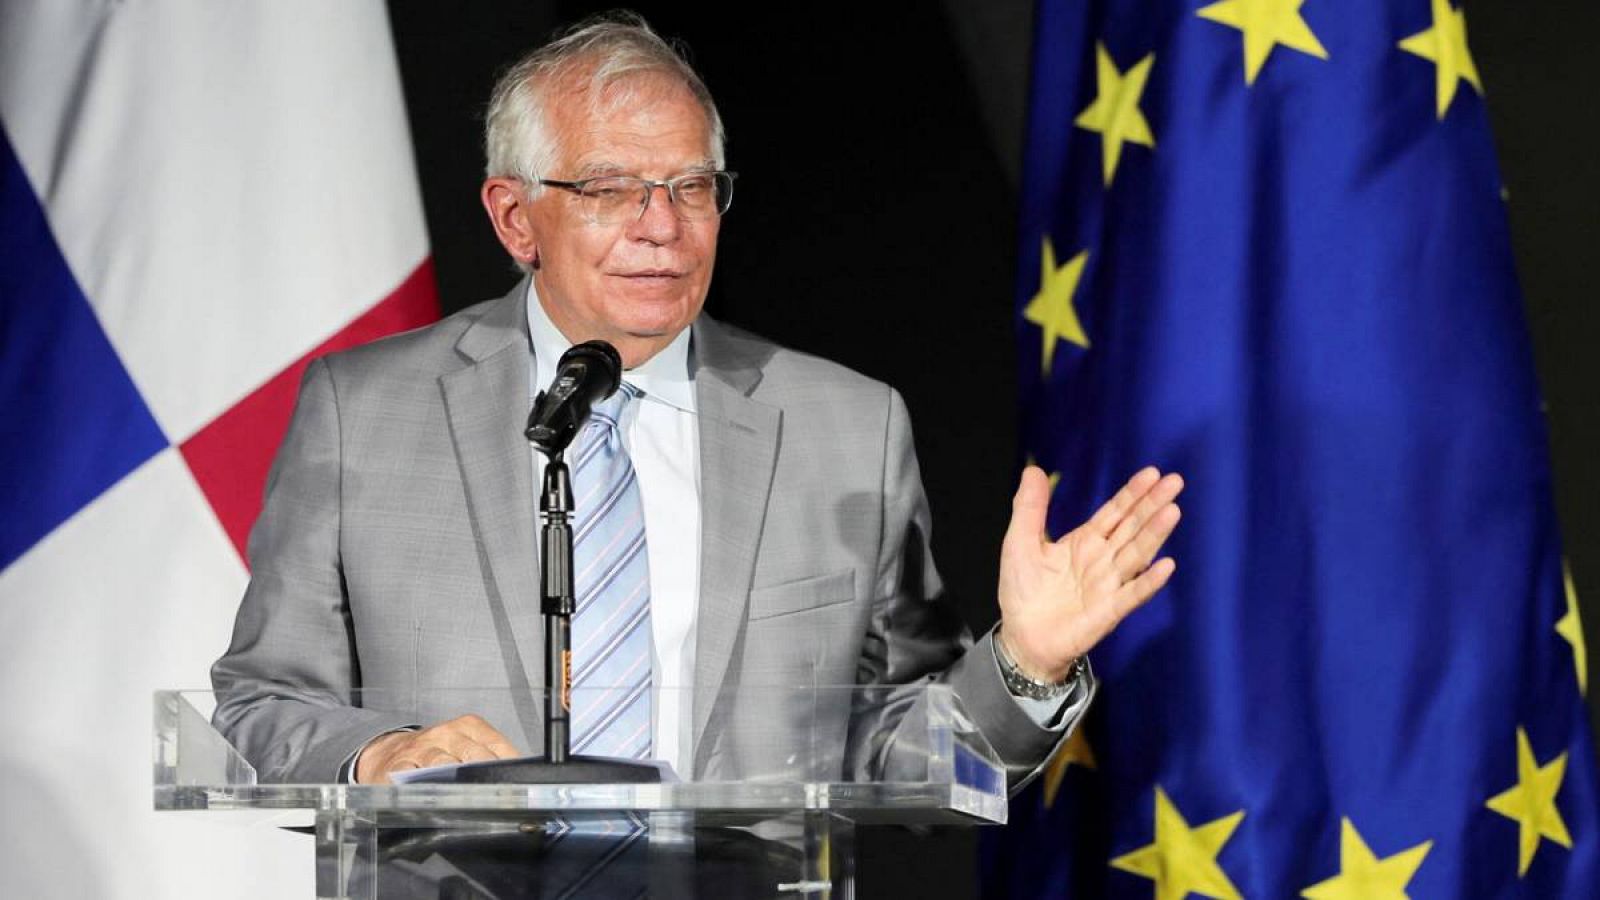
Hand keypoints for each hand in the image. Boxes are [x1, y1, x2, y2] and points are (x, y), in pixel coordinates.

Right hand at [354, 714, 520, 783]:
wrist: (388, 754)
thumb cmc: (436, 753)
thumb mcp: (464, 747)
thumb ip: (489, 759)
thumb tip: (519, 782)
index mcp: (469, 726)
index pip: (498, 746)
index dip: (511, 767)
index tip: (522, 787)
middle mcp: (447, 733)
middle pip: (475, 756)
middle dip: (490, 778)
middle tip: (503, 798)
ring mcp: (423, 748)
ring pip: (445, 765)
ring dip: (460, 784)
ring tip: (475, 801)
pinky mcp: (399, 764)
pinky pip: (414, 776)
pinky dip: (426, 788)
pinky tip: (436, 799)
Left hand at [996, 465, 1183, 680]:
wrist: (1021, 635)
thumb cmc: (1023, 590)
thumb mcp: (1020, 541)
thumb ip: (1030, 508)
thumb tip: (1034, 470)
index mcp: (1085, 541)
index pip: (1114, 512)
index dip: (1133, 493)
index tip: (1153, 473)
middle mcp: (1103, 559)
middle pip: (1132, 527)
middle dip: (1153, 505)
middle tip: (1175, 482)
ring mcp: (1109, 585)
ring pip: (1137, 554)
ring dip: (1155, 534)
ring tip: (1173, 512)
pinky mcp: (1108, 612)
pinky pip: (1132, 595)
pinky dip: (1149, 582)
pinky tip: (1166, 566)